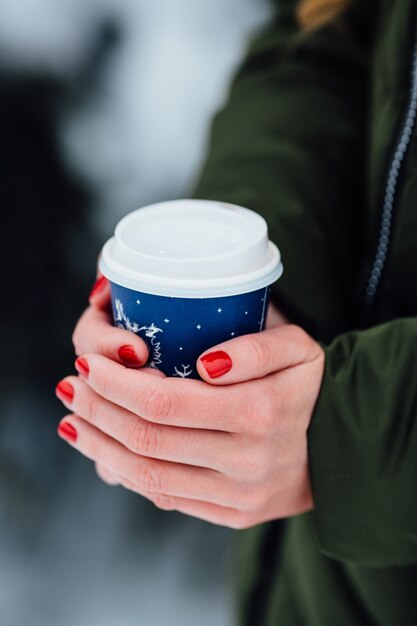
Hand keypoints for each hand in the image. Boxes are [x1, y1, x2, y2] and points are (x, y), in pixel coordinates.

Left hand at [57, 289, 324, 527]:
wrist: (342, 445)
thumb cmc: (311, 385)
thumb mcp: (298, 346)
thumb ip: (255, 347)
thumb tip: (205, 364)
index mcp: (259, 412)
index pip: (163, 401)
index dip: (115, 385)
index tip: (88, 365)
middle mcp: (247, 461)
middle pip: (146, 440)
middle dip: (97, 412)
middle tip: (70, 388)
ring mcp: (239, 495)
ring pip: (148, 476)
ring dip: (100, 447)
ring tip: (73, 422)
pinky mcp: (234, 515)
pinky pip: (167, 498)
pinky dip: (128, 475)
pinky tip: (107, 453)